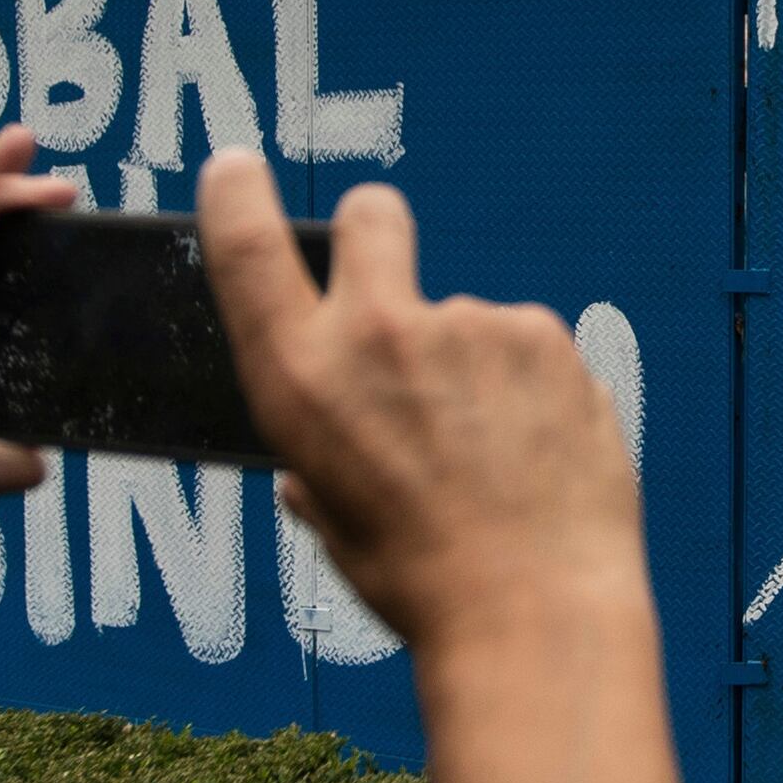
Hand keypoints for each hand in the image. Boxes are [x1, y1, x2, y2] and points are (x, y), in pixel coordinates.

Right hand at [194, 151, 640, 661]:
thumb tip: (308, 468)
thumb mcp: (334, 523)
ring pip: (464, 316)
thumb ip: (315, 469)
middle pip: (372, 216)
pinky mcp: (546, 336)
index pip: (246, 245)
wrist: (535, 612)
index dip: (236, 194)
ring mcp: (471, 325)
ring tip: (493, 455)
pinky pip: (525, 348)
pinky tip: (536, 453)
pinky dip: (529, 388)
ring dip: (472, 363)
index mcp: (303, 378)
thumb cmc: (422, 581)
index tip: (237, 170)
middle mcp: (381, 331)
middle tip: (393, 295)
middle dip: (375, 231)